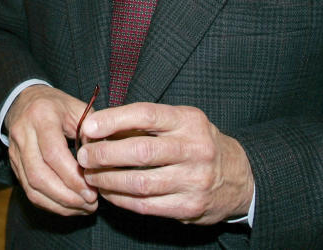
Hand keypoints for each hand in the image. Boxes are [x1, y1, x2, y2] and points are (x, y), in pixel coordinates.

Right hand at [4, 84, 98, 215]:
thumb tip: (102, 161)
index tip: (92, 190)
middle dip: (67, 196)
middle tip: (91, 204)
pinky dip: (50, 203)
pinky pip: (29, 191)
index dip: (72, 176)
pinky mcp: (14, 165)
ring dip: (59, 204)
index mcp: (42, 117)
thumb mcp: (78, 109)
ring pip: (32, 187)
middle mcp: (23, 134)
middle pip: (40, 175)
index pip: (53, 153)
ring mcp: (15, 151)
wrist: (26, 101)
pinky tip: (68, 206)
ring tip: (83, 208)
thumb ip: (92, 133)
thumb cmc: (58, 106)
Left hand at [76, 102, 252, 224]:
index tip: (89, 126)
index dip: (114, 120)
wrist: (238, 177)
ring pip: (139, 183)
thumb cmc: (198, 143)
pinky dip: (120, 199)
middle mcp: (194, 149)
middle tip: (83, 155)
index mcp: (189, 121)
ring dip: (107, 180)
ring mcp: (194, 180)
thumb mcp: (182, 122)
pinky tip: (108, 192)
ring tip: (91, 175)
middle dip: (104, 154)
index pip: (146, 115)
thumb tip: (100, 126)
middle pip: (140, 152)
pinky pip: (146, 205)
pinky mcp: (190, 207)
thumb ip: (147, 123)